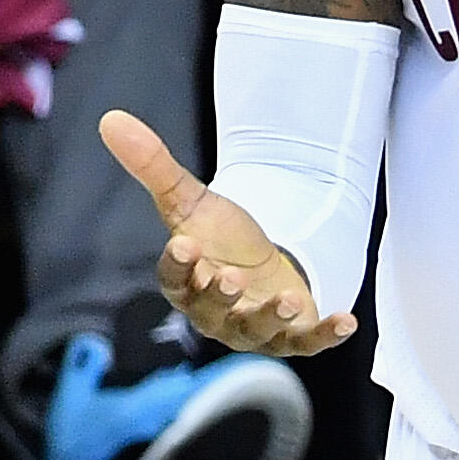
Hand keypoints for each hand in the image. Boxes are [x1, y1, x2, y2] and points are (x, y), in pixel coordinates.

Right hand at [98, 108, 358, 355]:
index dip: (178, 265)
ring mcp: (255, 328)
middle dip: (221, 296)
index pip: (174, 279)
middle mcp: (216, 313)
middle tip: (231, 277)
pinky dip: (326, 334)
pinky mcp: (292, 335)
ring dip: (272, 317)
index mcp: (187, 283)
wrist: (261, 267)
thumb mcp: (191, 201)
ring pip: (258, 330)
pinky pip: (308, 341)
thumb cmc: (219, 239)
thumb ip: (154, 167)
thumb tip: (111, 118)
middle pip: (213, 311)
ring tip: (288, 301)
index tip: (183, 243)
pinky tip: (347, 320)